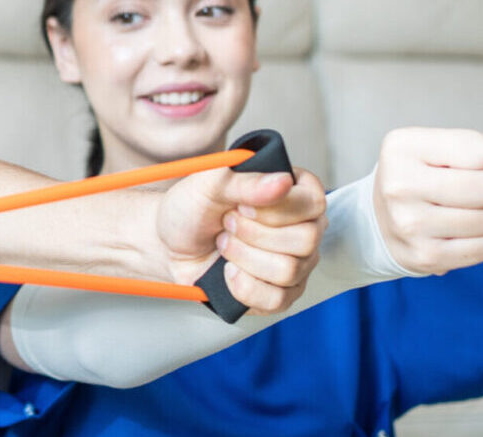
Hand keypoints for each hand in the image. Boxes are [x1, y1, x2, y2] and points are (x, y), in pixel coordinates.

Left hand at [158, 164, 326, 313]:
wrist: (170, 241)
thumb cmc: (193, 208)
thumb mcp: (210, 183)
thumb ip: (246, 181)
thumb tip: (282, 182)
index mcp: (294, 191)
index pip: (312, 203)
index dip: (276, 209)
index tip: (243, 206)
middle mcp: (303, 227)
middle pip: (306, 240)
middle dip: (253, 234)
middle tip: (227, 224)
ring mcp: (297, 263)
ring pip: (289, 271)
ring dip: (243, 257)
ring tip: (225, 244)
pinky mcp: (282, 294)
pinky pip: (276, 300)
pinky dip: (243, 286)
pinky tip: (228, 271)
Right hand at [371, 128, 482, 274]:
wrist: (384, 219)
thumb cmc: (428, 175)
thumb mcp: (454, 146)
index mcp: (403, 147)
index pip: (481, 151)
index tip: (462, 164)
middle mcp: (399, 184)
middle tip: (464, 191)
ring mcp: (409, 224)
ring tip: (460, 211)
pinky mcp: (424, 256)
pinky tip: (459, 234)